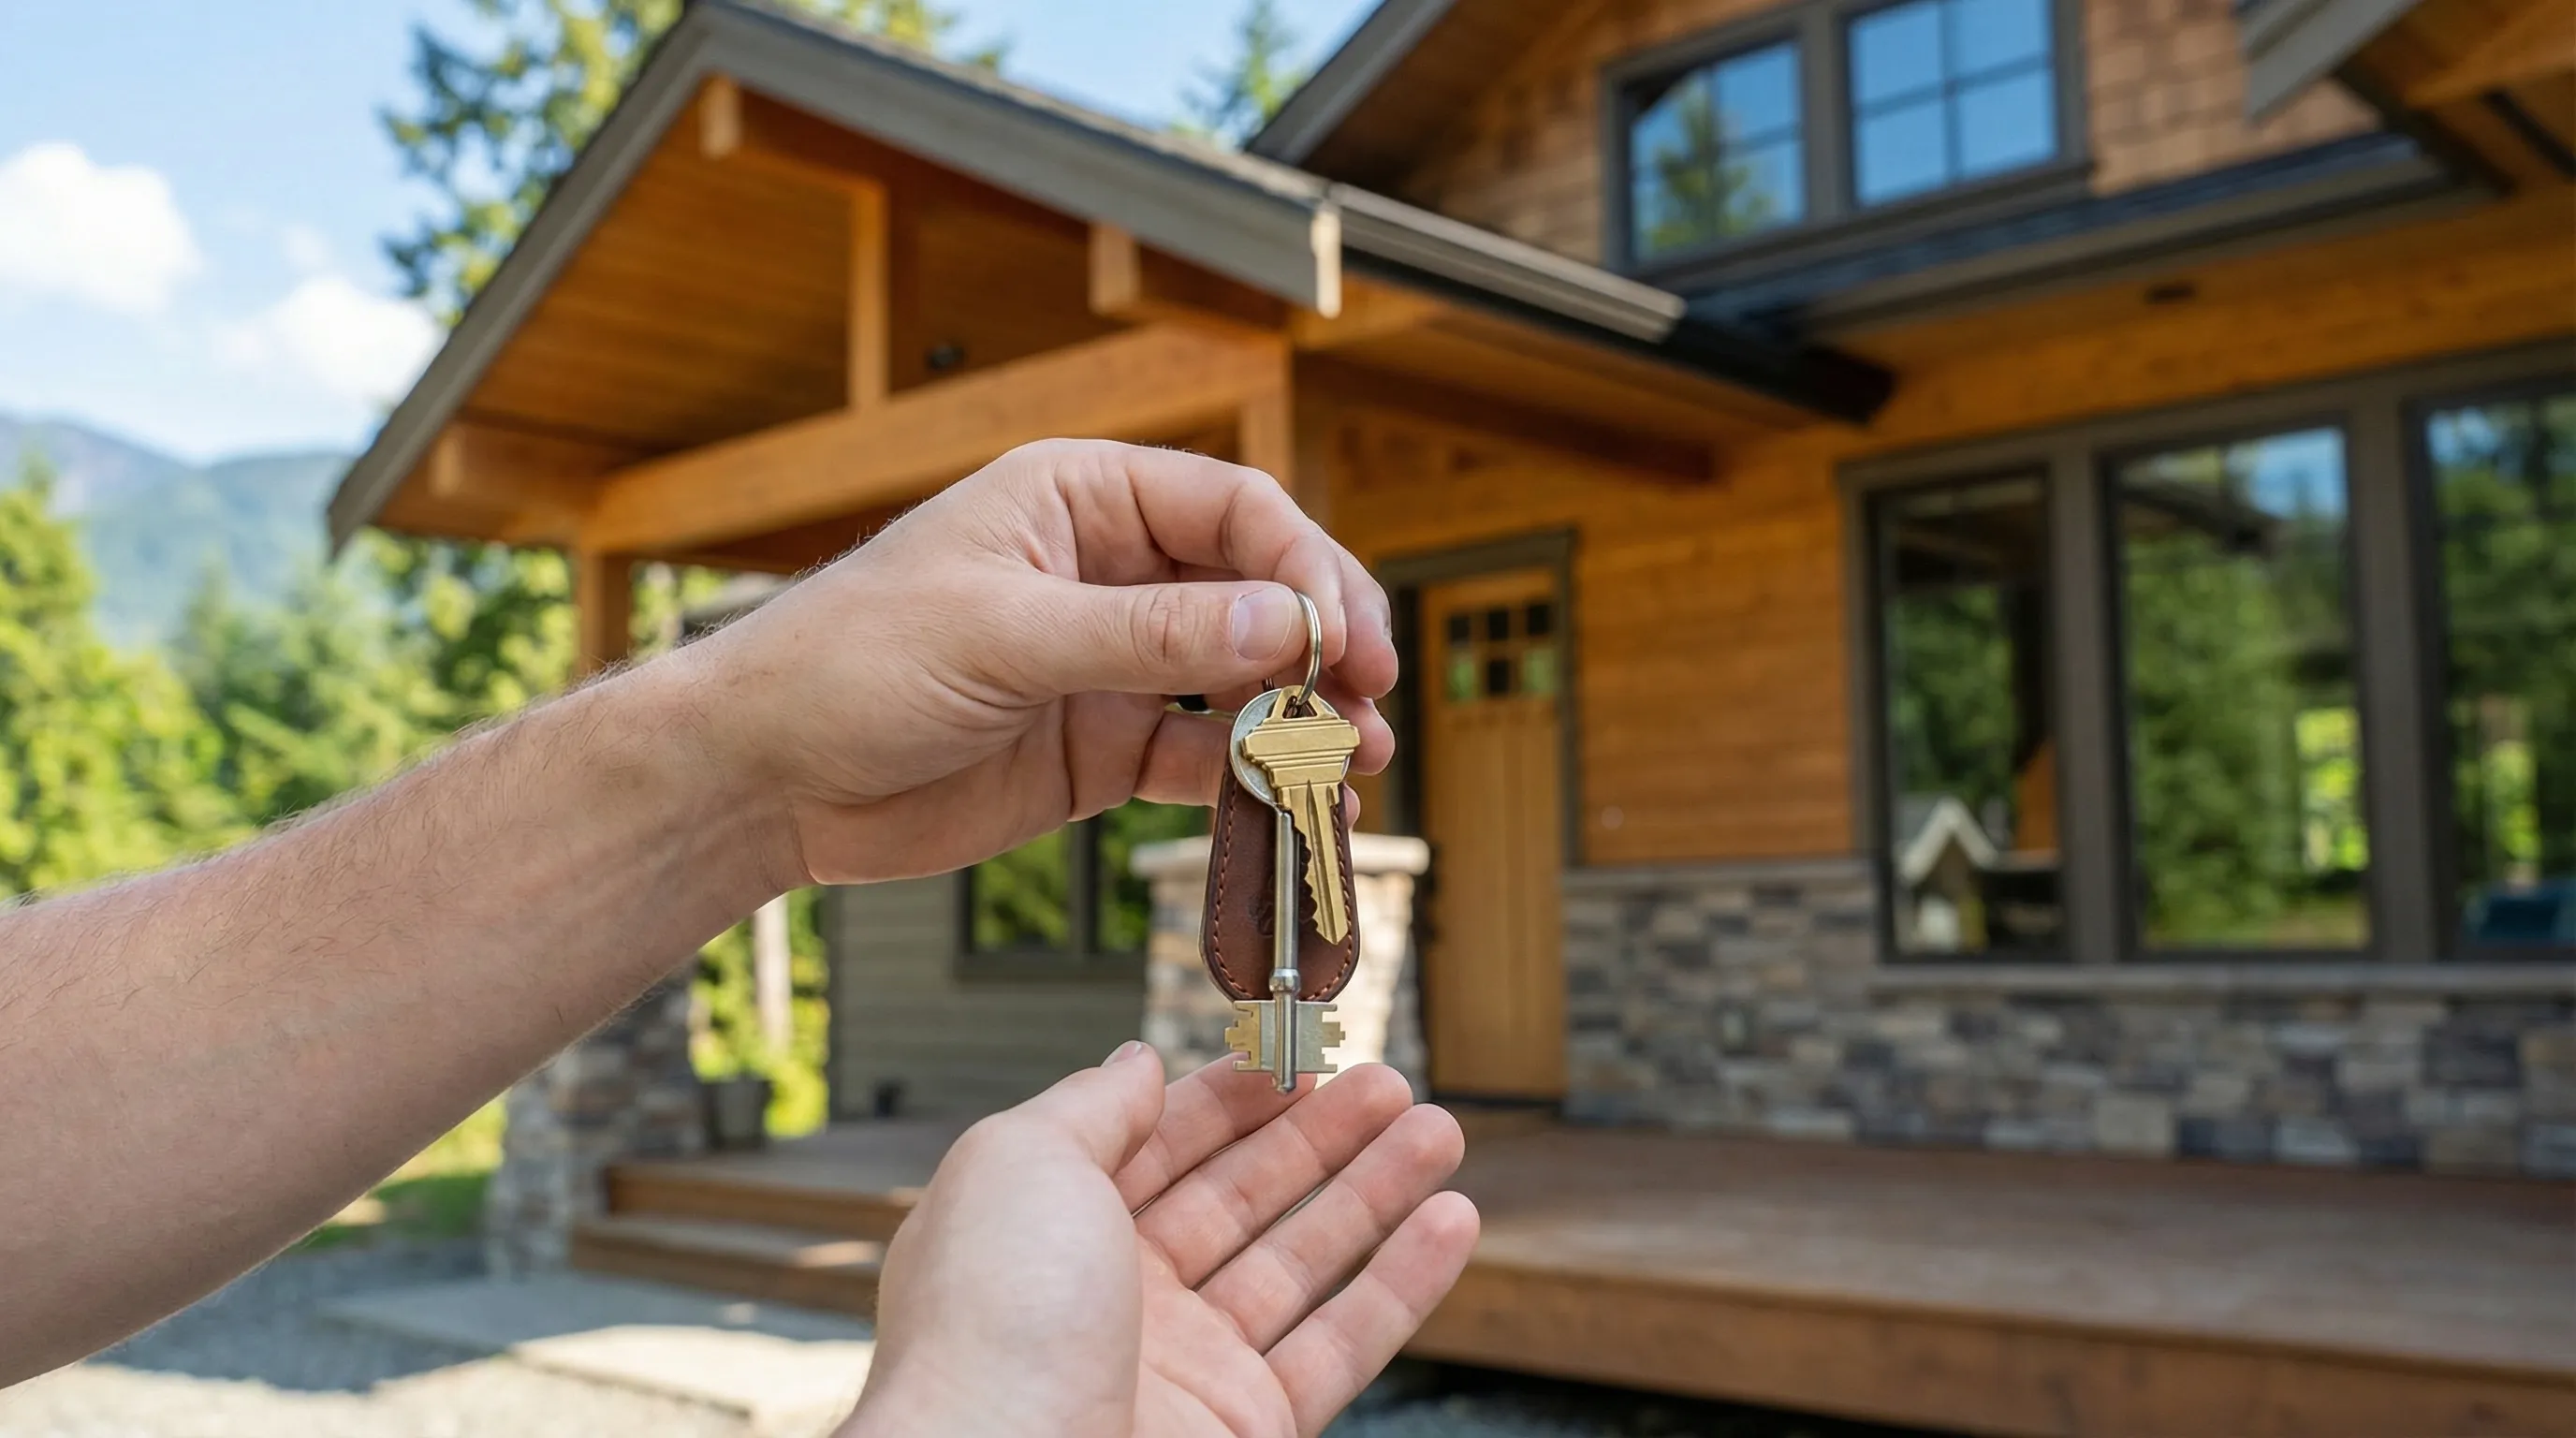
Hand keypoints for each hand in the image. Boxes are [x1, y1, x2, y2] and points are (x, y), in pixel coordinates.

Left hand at [681, 440, 1396, 885]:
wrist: (766, 778)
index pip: (1233, 510)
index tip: (1344, 636)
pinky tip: (1291, 803)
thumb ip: (1149, 633)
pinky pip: (1202, 754)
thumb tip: (1283, 624)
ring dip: (1305, 717)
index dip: (1305, 568)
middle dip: (1323, 643)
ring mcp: (1109, 663)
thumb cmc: (849, 663)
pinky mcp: (1100, 747)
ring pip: (1242, 679)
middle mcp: (1108, 572)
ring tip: (1356, 761)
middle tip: (1371, 696)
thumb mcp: (1004, 635)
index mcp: (1080, 500)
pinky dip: (1252, 779)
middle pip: (1256, 592)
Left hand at [846, 1046, 1478, 1437]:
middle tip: (1386, 1085)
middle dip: (1318, 1135)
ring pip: (1302, 1264)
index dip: (1227, 1097)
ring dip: (1376, 1192)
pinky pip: (1342, 1346)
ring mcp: (1186, 1371)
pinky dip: (1403, 1284)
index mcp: (1046, 1234)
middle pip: (1239, 1198)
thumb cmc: (986, 1333)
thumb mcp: (1020, 1165)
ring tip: (1438, 1132)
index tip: (1292, 1056)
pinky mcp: (1248, 1429)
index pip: (1154, 1147)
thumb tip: (1135, 1063)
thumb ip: (1089, 1108)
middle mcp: (1116, 1301)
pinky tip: (1449, 1222)